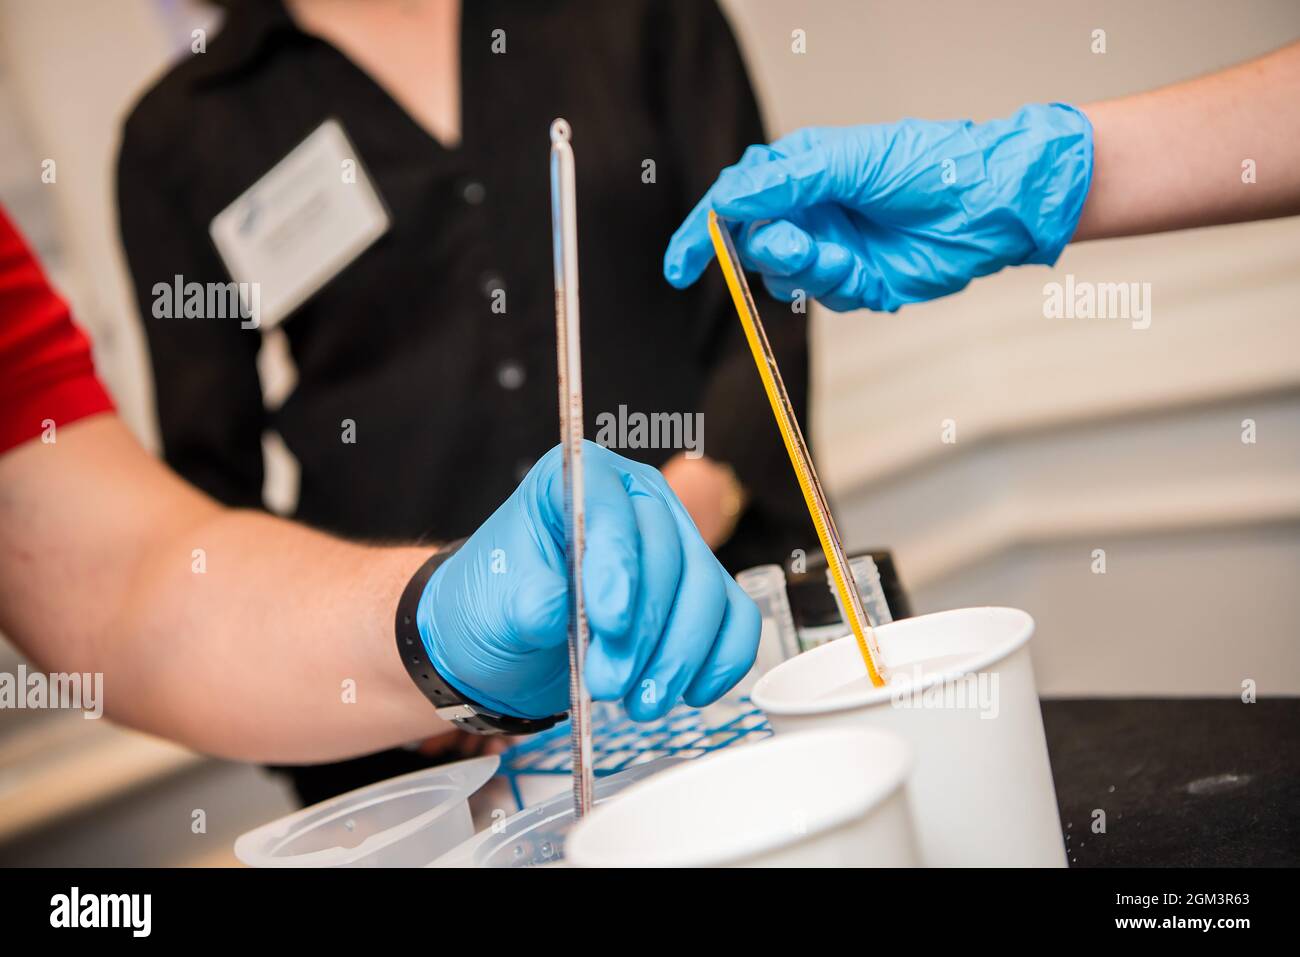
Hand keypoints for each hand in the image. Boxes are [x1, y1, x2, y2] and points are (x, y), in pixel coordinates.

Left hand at [416, 442, 759, 720]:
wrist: (501, 644)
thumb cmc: (490, 608)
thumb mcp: (491, 605)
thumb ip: (527, 602)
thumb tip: (557, 609)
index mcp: (578, 479)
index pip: (610, 505)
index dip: (617, 562)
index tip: (608, 622)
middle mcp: (636, 501)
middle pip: (668, 554)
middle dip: (644, 630)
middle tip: (608, 684)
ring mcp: (674, 545)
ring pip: (708, 592)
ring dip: (680, 656)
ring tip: (640, 704)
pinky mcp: (696, 593)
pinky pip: (734, 620)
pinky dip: (720, 661)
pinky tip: (688, 694)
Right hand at [663, 104, 1092, 311]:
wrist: (987, 207)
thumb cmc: (926, 167)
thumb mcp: (848, 162)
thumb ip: (784, 181)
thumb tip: (728, 197)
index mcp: (798, 173)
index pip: (733, 203)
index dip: (702, 234)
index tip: (681, 266)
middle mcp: (807, 212)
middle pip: (753, 245)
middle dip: (769, 249)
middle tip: (797, 243)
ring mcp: (829, 248)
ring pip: (785, 277)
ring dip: (808, 270)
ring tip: (844, 255)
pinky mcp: (854, 282)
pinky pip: (824, 297)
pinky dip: (840, 286)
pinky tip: (867, 268)